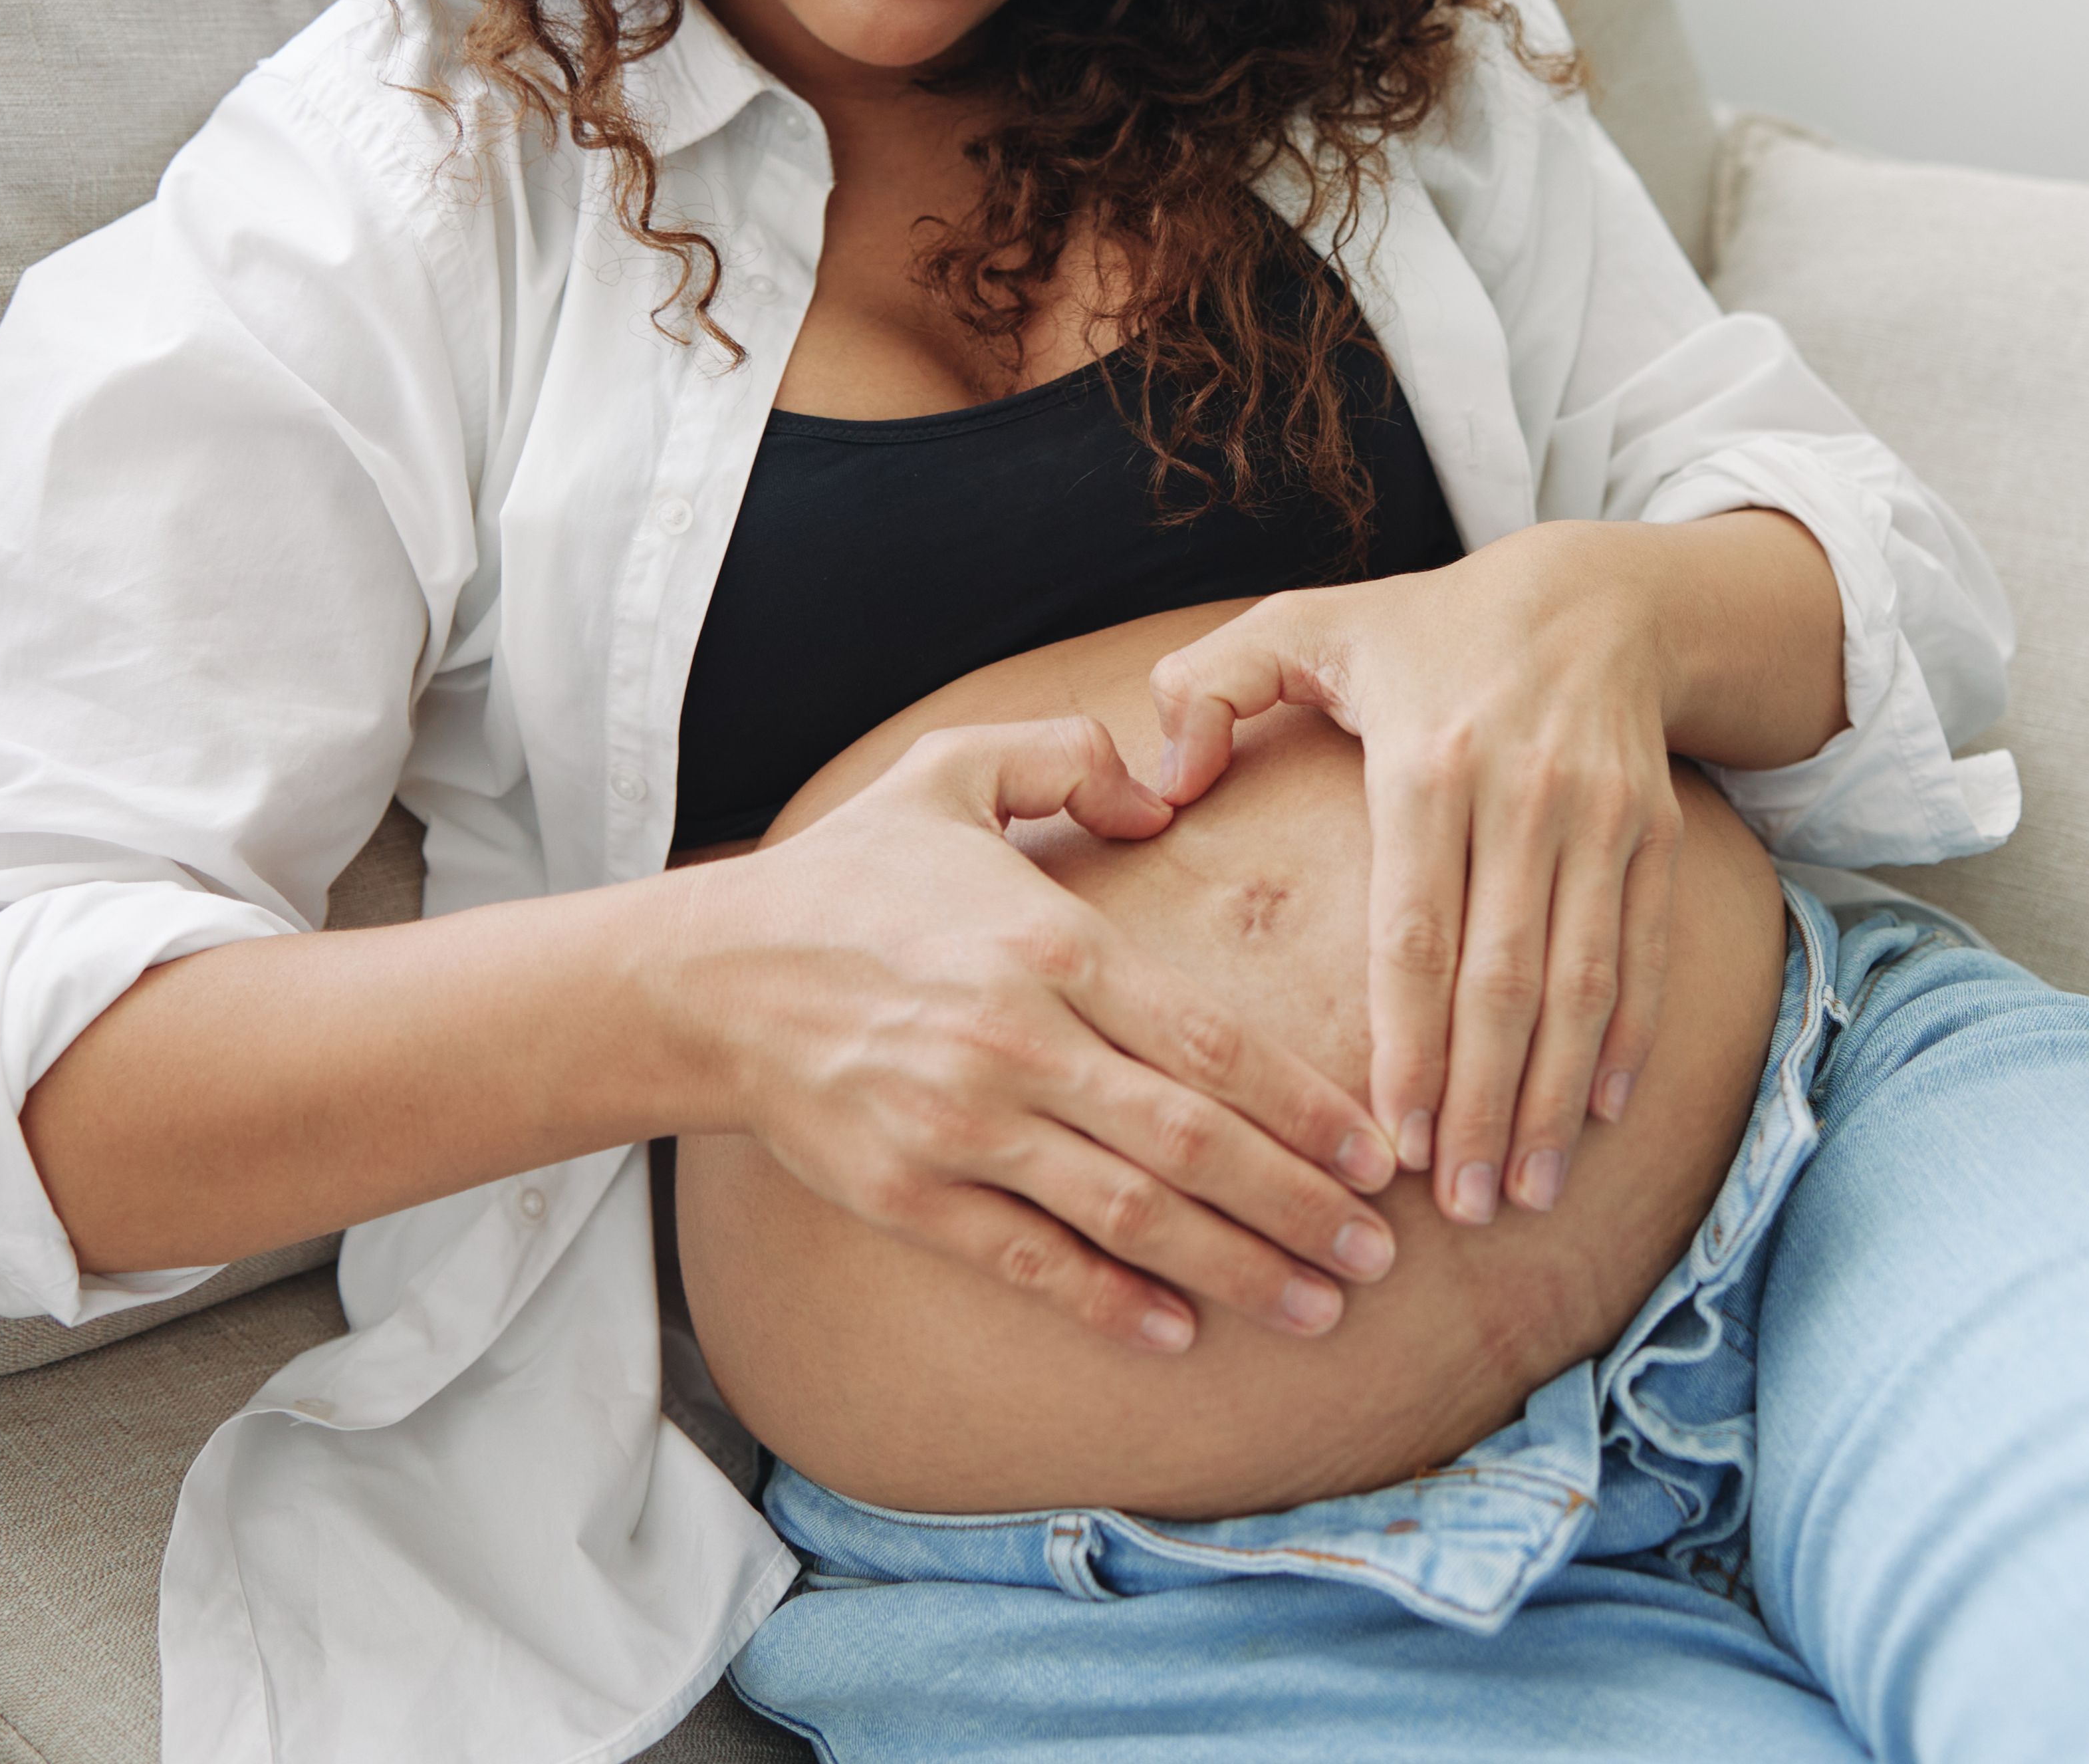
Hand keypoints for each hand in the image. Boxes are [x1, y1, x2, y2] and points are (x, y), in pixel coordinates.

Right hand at [699, 718, 1400, 1352]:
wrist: (708, 978)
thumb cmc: (849, 873)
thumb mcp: (950, 768)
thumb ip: (1067, 755)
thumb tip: (1161, 789)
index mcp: (1047, 945)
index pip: (1211, 1040)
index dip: (1306, 1106)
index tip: (1377, 1154)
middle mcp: (1016, 1045)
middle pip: (1192, 1144)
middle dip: (1301, 1205)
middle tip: (1380, 1254)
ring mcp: (961, 1130)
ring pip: (1128, 1217)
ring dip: (1236, 1269)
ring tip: (1319, 1308)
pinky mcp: (911, 1197)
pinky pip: (1030, 1264)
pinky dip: (1110, 1304)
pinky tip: (1179, 1333)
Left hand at [1146, 527, 1691, 1229]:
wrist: (1593, 594)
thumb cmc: (1424, 626)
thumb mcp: (1302, 623)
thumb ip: (1204, 685)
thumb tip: (1156, 782)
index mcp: (1429, 759)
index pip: (1415, 934)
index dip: (1408, 1047)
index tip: (1393, 1143)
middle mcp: (1524, 795)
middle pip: (1502, 980)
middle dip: (1482, 1105)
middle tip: (1458, 1207)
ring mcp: (1601, 818)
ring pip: (1580, 983)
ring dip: (1553, 1097)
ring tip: (1523, 1192)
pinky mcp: (1655, 834)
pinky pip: (1643, 952)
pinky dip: (1627, 1039)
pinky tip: (1599, 1117)